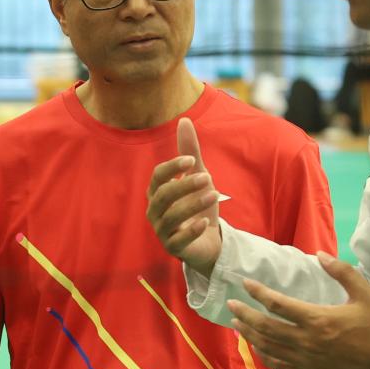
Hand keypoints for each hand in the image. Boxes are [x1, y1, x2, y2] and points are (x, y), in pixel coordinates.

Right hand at [146, 117, 223, 277]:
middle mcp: (155, 211)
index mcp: (158, 192)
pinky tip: (204, 222)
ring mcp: (163, 231)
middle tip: (207, 177)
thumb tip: (184, 120)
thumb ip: (190, 151)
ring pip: (171, 218)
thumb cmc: (198, 205)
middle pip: (163, 196)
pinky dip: (190, 231)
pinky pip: (178, 241)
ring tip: (213, 194)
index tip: (191, 160)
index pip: (157, 176)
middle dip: (184, 185)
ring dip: (192, 205)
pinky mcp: (174, 248)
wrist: (207, 240)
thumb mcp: (198, 176)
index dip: (172, 168)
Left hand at [228, 254, 369, 368]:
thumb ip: (342, 271)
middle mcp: (307, 342)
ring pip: (268, 348)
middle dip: (245, 315)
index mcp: (318, 319)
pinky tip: (258, 349)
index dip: (258, 293)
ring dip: (249, 335)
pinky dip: (264, 357)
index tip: (245, 284)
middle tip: (231, 305)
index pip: (278, 304)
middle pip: (265, 328)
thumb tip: (319, 254)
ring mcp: (307, 361)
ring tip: (237, 324)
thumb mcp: (365, 293)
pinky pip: (279, 367)